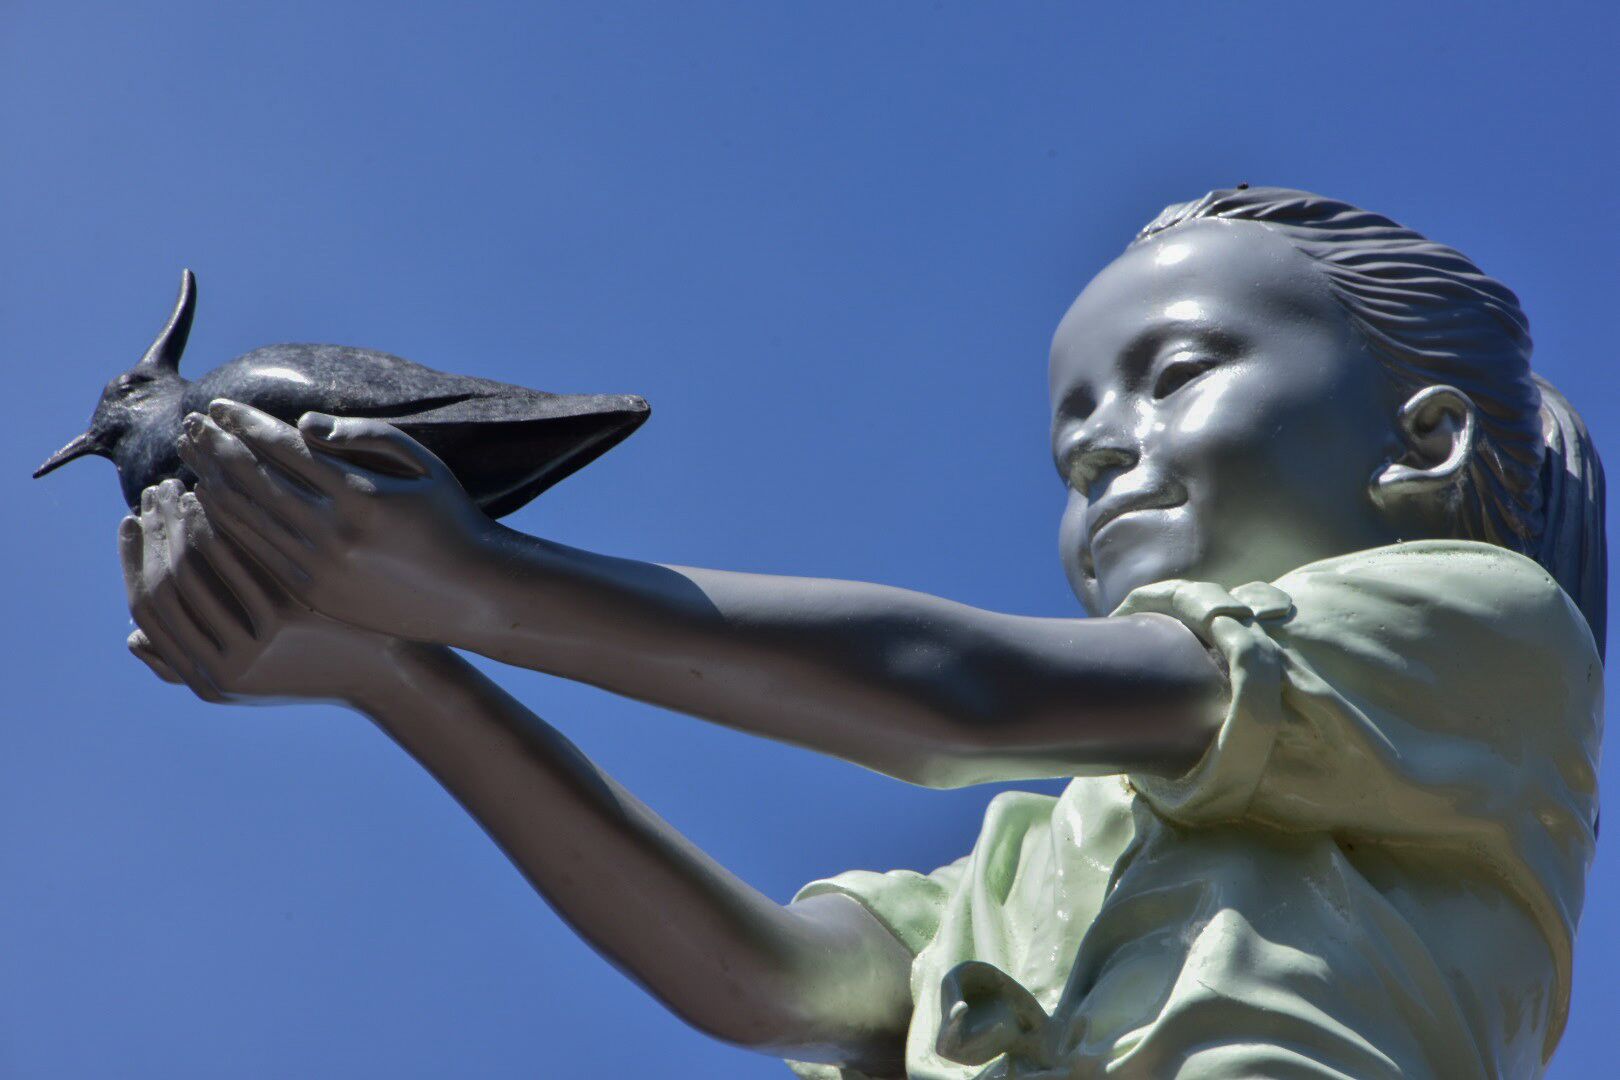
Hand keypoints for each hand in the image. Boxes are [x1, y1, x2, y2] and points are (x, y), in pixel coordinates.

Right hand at [122, 478, 404, 704]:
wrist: (393, 668)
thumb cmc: (318, 663)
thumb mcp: (249, 677)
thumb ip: (196, 663)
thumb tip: (130, 641)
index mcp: (212, 681)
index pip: (151, 610)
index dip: (134, 563)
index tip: (131, 521)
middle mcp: (227, 667)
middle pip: (168, 583)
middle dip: (156, 531)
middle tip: (154, 491)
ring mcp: (260, 640)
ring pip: (198, 565)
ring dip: (182, 519)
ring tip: (182, 485)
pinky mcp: (292, 614)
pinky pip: (242, 556)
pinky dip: (224, 522)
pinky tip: (221, 491)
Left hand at [178, 400, 494, 640]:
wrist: (473, 594)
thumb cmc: (451, 519)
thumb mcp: (423, 465)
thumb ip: (365, 436)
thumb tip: (304, 423)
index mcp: (362, 495)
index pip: (285, 448)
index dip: (247, 423)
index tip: (220, 406)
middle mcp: (335, 534)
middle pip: (255, 480)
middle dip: (217, 447)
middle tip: (192, 425)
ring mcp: (320, 569)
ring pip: (246, 519)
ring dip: (213, 483)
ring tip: (193, 457)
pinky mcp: (314, 594)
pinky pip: (255, 552)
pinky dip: (226, 525)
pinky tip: (212, 503)